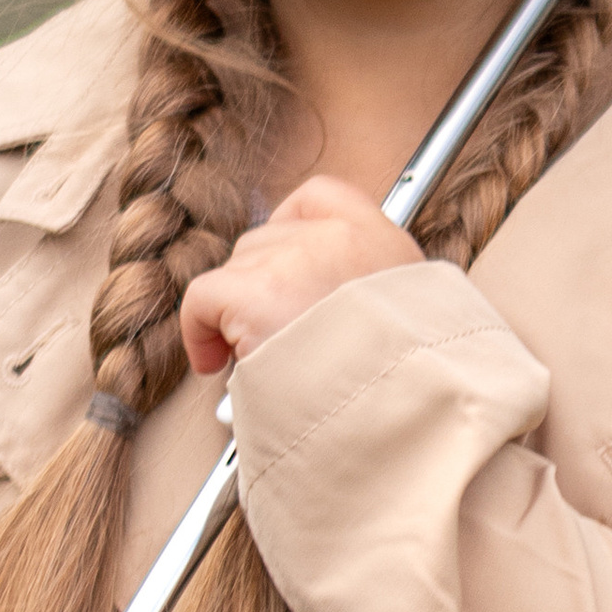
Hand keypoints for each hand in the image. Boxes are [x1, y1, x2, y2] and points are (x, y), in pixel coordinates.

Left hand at [181, 175, 415, 376]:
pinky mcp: (256, 295)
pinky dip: (199, 330)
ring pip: (236, 270)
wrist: (406, 414)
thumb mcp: (412, 327)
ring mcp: (296, 261)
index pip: (318, 198)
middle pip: (266, 240)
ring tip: (261, 357)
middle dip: (261, 287)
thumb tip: (317, 310)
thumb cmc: (405, 389)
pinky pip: (203, 297)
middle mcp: (340, 239)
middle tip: (273, 335)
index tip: (284, 276)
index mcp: (384, 245)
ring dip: (238, 312)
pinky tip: (215, 360)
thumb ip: (367, 298)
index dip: (288, 233)